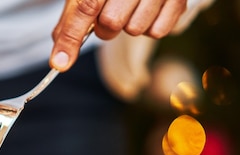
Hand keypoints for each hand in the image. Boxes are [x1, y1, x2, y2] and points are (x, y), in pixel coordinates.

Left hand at [51, 0, 187, 70]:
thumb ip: (71, 21)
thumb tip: (60, 58)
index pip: (85, 8)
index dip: (71, 37)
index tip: (60, 64)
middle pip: (110, 24)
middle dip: (105, 26)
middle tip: (110, 10)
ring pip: (135, 29)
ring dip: (129, 25)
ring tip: (132, 5)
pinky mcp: (178, 0)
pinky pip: (157, 31)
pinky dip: (150, 26)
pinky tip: (149, 9)